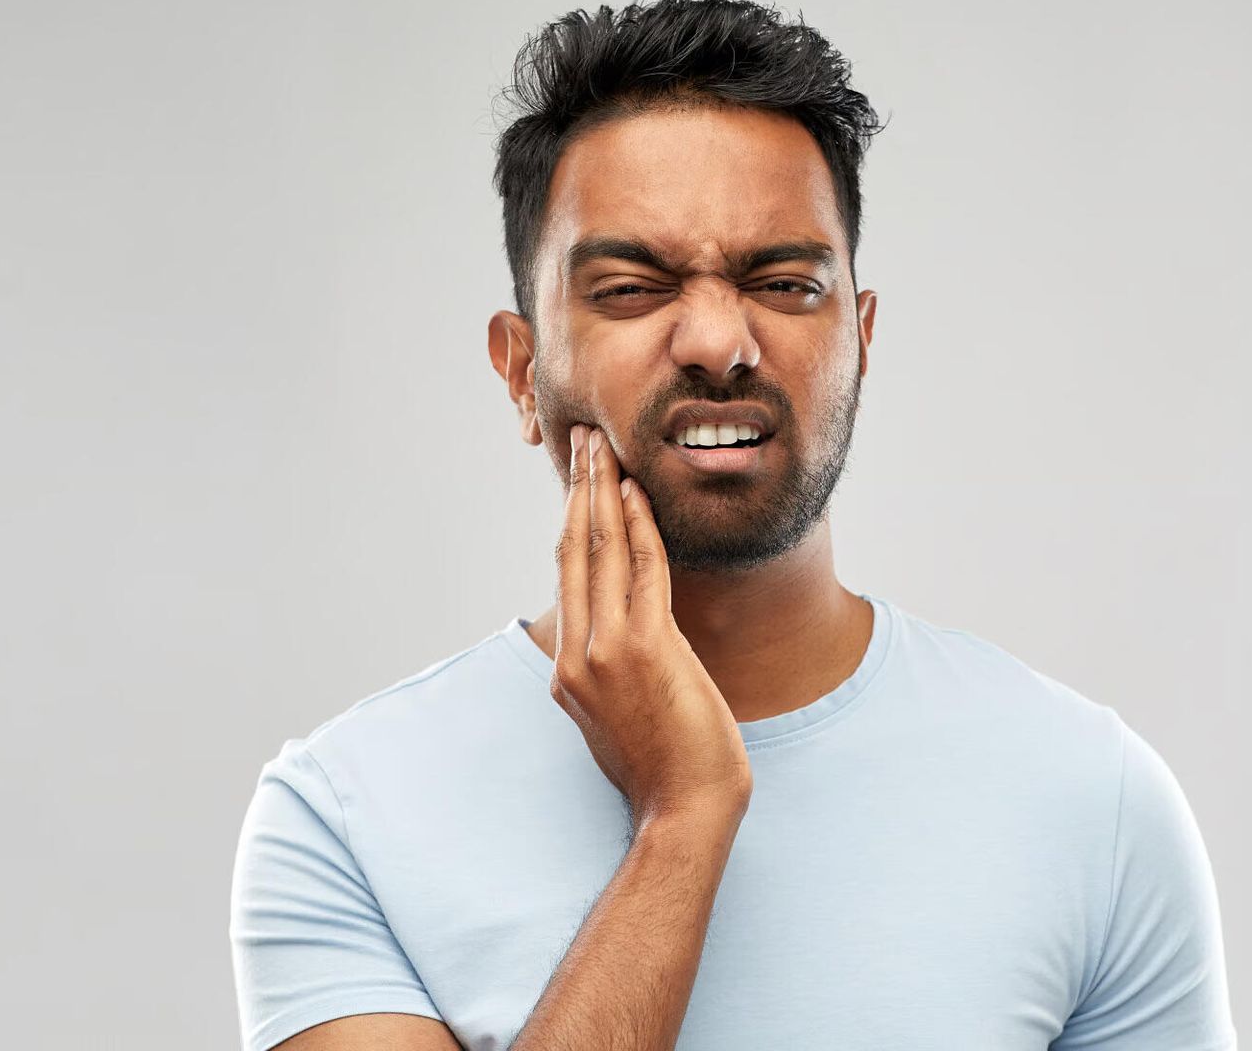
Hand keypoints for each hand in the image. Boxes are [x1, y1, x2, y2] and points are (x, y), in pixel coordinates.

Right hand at [549, 424, 753, 828]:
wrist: (684, 812)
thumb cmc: (665, 772)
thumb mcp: (620, 720)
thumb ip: (611, 674)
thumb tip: (619, 645)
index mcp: (567, 671)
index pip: (567, 576)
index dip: (572, 520)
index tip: (580, 479)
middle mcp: (577, 655)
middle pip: (574, 551)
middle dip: (579, 489)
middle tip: (583, 439)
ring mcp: (606, 651)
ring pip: (600, 552)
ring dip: (604, 492)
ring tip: (605, 447)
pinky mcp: (644, 650)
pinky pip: (641, 572)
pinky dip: (639, 527)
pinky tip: (638, 493)